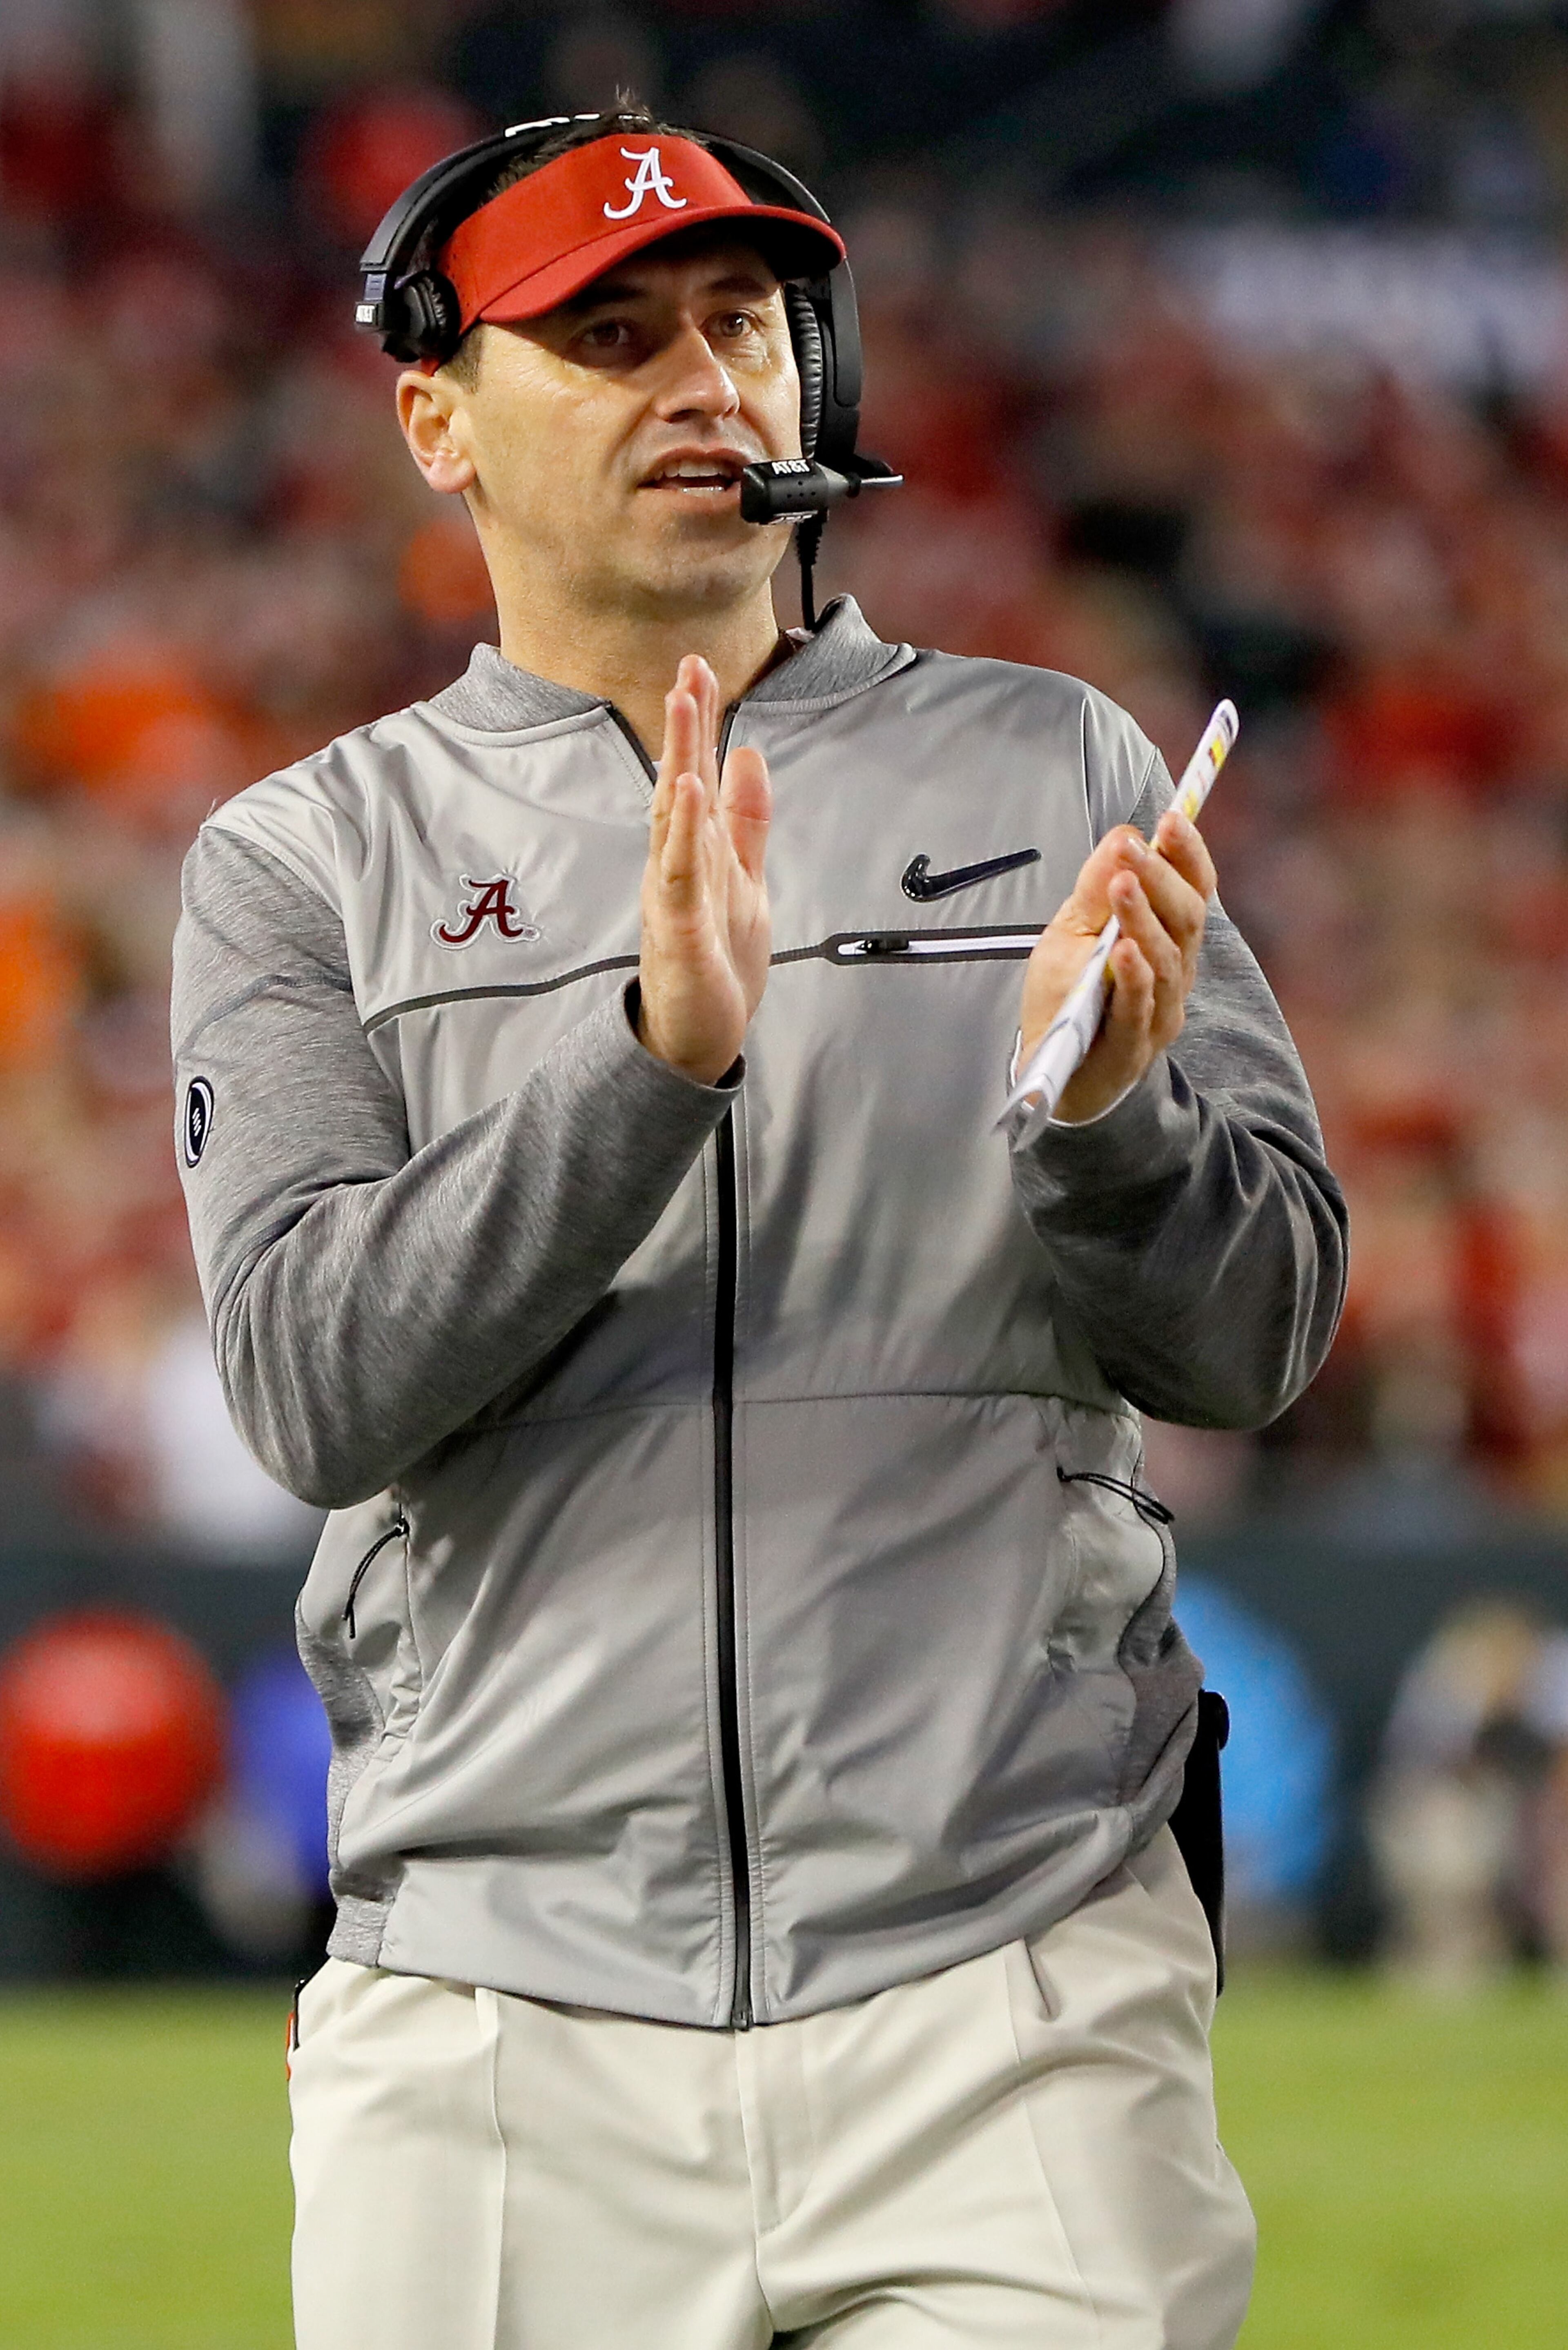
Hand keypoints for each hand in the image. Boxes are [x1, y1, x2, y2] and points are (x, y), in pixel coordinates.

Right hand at [637, 655, 772, 1085]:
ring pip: (674, 819)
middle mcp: (680, 865)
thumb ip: (747, 820)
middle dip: (685, 727)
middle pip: (680, 784)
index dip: (698, 723)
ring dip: (679, 762)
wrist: (696, 1037)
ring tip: (683, 708)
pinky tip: (688, 793)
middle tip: (687, 667)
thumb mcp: (744, 877)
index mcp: (697, 850)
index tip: (698, 667)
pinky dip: (683, 834)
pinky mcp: (680, 932)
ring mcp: (675, 896)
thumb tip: (750, 755)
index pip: (694, 774)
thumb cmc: (716, 960)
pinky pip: (681, 876)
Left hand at [1016, 806, 1214, 1122]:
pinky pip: (1138, 1010)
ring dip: (1144, 920)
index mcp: (1168, 939)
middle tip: (1136, 848)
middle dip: (1163, 879)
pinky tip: (1123, 950)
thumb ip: (1098, 887)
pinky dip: (1133, 977)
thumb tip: (1124, 835)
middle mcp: (1174, 974)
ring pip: (1165, 962)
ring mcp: (1158, 1014)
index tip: (1172, 819)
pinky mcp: (1131, 1049)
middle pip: (1187, 920)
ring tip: (1124, 887)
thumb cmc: (1070, 995)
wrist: (1054, 1072)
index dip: (1188, 855)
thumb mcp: (1073, 929)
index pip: (1193, 890)